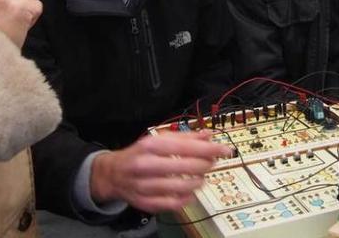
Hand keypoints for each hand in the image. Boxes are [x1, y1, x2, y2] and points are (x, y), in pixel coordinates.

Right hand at [90, 131, 231, 212]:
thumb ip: (185, 137)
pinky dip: (186, 198)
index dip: (209, 149)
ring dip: (198, 181)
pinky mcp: (145, 203)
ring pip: (182, 187)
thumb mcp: (159, 138)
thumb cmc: (140, 154)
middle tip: (212, 163)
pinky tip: (190, 191)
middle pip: (186, 167)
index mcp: (151, 145)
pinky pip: (173, 204)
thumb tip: (209, 135)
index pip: (186, 147)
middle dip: (205, 165)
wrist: (113, 174)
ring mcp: (145, 186)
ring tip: (201, 176)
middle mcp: (146, 165)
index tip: (225, 150)